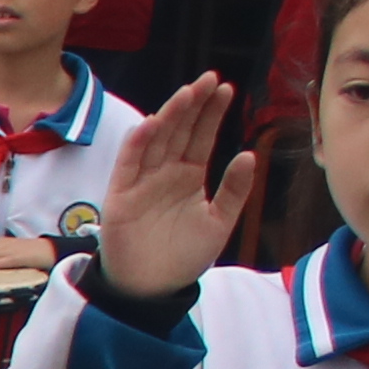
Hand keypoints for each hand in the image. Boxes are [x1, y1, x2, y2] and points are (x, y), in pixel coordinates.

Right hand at [94, 73, 250, 297]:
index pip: (201, 136)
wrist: (152, 289)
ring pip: (156, 141)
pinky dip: (137, 145)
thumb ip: (234, 190)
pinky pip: (128, 166)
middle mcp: (165, 173)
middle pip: (179, 131)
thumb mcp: (219, 223)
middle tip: (209, 79)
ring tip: (187, 93)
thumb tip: (248, 154)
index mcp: (189, 176)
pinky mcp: (121, 197)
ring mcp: (142, 182)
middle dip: (193, 105)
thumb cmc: (184, 256)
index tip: (227, 90)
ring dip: (169, 116)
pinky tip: (151, 124)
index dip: (212, 113)